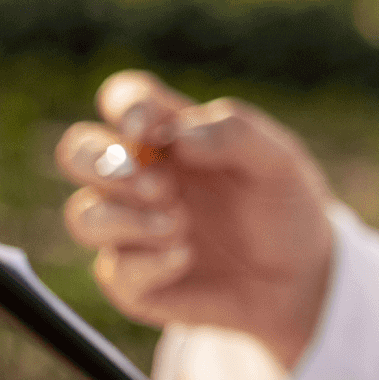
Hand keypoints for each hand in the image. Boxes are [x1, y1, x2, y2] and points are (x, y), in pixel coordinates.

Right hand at [56, 70, 334, 367]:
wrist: (300, 278)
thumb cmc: (284, 206)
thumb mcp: (280, 161)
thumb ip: (236, 134)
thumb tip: (178, 137)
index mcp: (172, 134)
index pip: (125, 99)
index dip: (124, 105)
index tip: (147, 129)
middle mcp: (143, 175)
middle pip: (78, 151)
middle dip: (100, 163)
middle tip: (156, 184)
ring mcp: (133, 229)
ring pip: (83, 215)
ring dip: (125, 218)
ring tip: (179, 223)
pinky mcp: (135, 280)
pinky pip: (114, 271)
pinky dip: (148, 263)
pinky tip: (185, 256)